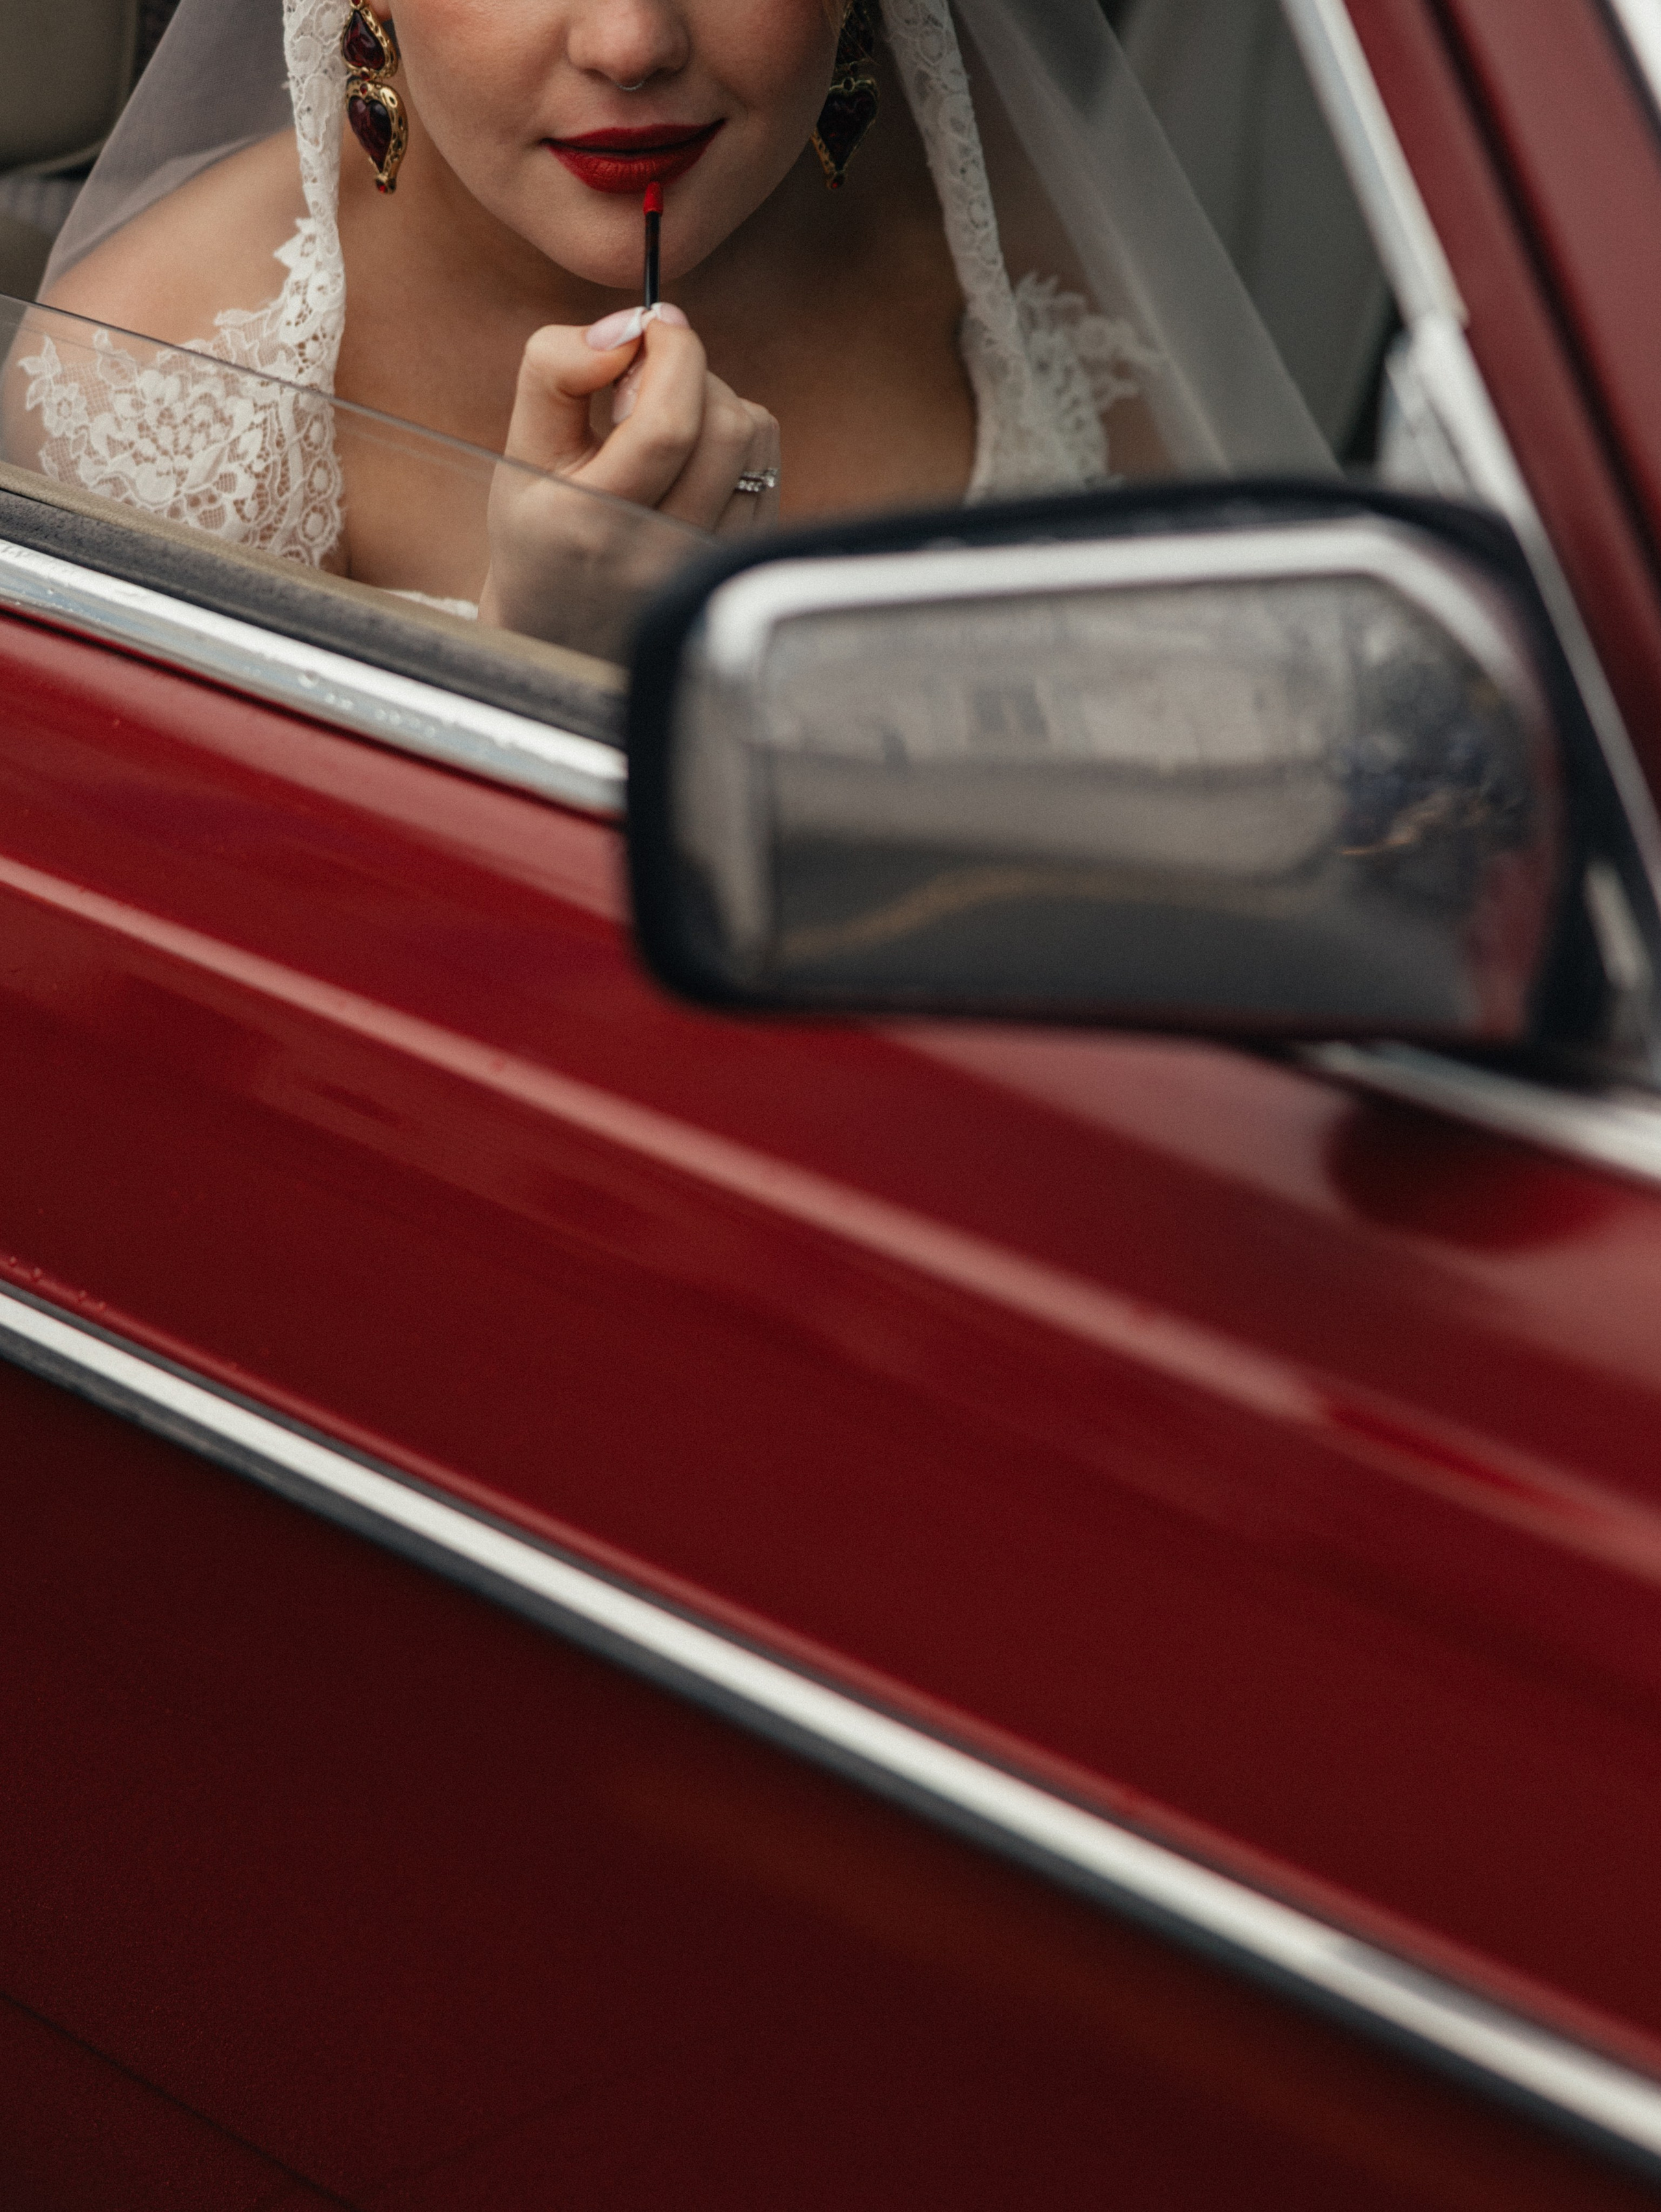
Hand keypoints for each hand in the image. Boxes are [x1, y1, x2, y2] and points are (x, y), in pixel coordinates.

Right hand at [478, 306, 779, 640]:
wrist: (563, 627)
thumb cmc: (539, 528)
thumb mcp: (520, 450)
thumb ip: (555, 372)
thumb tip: (627, 327)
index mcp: (592, 523)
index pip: (669, 425)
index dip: (673, 353)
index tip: (650, 327)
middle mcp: (659, 553)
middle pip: (725, 426)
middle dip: (693, 371)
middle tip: (647, 378)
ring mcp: (706, 565)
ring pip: (755, 440)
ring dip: (717, 399)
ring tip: (666, 417)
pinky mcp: (739, 560)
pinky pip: (767, 464)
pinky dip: (735, 435)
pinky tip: (691, 452)